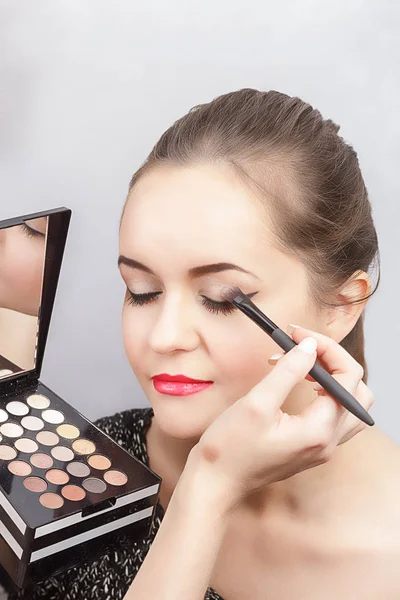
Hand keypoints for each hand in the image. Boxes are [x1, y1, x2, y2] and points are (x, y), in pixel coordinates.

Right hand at [190, 325, 373, 512]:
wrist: (215, 482)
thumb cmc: (229, 448)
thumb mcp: (257, 403)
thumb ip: (288, 372)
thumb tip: (310, 347)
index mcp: (319, 431)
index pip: (348, 378)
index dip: (326, 349)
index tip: (298, 334)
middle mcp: (328, 441)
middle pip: (357, 391)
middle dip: (334, 361)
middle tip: (302, 346)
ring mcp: (321, 447)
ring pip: (350, 404)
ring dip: (332, 376)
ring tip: (300, 363)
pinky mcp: (311, 447)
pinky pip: (334, 414)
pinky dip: (324, 392)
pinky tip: (299, 382)